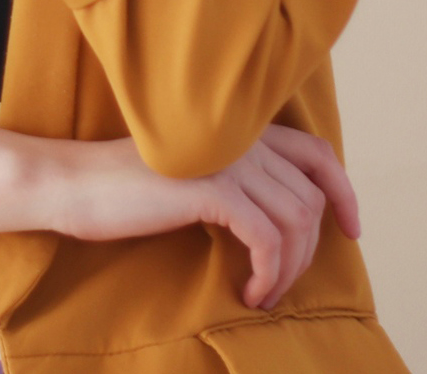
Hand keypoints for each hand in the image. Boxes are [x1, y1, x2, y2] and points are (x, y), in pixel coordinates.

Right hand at [44, 125, 360, 309]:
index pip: (317, 153)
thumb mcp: (192, 176)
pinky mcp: (212, 190)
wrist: (75, 184)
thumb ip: (235, 180)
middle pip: (310, 199)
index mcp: (241, 131)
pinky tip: (250, 292)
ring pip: (295, 222)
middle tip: (283, 285)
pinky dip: (268, 273)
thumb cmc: (125, 189)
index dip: (343, 192)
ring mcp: (229, 161)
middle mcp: (243, 139)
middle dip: (308, 252)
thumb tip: (279, 221)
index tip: (350, 231)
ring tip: (265, 294)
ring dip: (288, 270)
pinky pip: (267, 238)